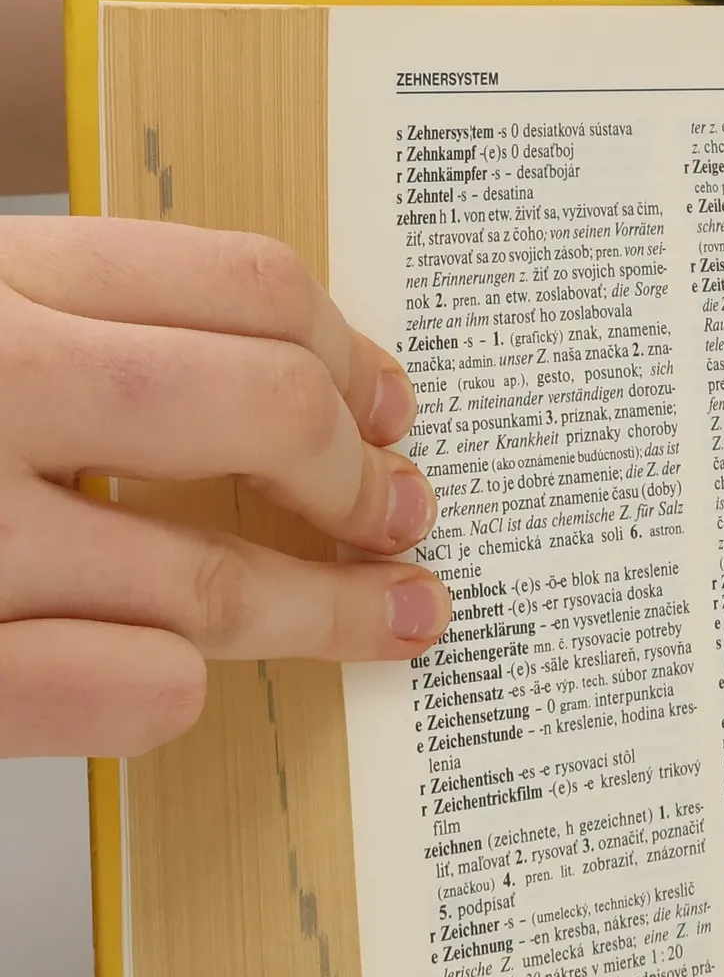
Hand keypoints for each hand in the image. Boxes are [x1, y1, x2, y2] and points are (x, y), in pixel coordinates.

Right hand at [0, 217, 449, 758]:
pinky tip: (187, 684)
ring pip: (209, 575)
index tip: (390, 409)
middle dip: (359, 477)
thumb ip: (66, 327)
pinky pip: (116, 686)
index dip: (348, 356)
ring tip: (395, 617)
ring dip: (326, 610)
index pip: (237, 286)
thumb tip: (260, 376)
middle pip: (260, 409)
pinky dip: (169, 689)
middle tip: (404, 515)